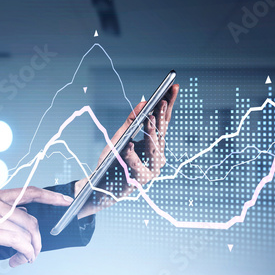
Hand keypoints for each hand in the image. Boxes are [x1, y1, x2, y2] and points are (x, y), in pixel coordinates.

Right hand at [0, 187, 72, 266]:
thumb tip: (23, 217)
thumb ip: (2, 213)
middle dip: (37, 239)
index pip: (30, 191)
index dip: (51, 196)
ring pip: (27, 232)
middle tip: (33, 252)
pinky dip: (25, 252)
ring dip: (31, 249)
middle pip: (31, 220)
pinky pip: (19, 241)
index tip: (66, 201)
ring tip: (24, 259)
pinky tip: (21, 258)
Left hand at [76, 84, 178, 217]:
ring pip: (153, 148)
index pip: (164, 121)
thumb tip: (143, 102)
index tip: (173, 87)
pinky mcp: (141, 180)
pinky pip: (136, 164)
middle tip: (162, 100)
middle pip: (162, 133)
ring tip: (150, 117)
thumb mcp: (121, 137)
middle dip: (162, 115)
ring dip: (151, 132)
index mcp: (154, 144)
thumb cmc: (113, 161)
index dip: (169, 104)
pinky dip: (132, 155)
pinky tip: (128, 144)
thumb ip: (132, 121)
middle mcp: (157, 156)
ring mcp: (152, 169)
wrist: (101, 187)